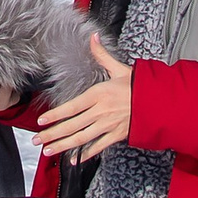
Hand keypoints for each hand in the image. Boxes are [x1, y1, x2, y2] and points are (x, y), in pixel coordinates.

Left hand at [37, 29, 134, 160]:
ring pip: (81, 138)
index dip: (55, 115)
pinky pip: (97, 147)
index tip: (41, 120)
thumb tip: (93, 37)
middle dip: (52, 134)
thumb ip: (101, 55)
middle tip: (37, 140)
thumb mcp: (119, 68)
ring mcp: (108, 125)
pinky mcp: (116, 136)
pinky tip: (73, 160)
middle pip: (72, 125)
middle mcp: (101, 111)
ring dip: (63, 145)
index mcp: (99, 94)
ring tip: (48, 151)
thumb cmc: (139, 86)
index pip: (71, 106)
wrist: (160, 102)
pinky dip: (85, 155)